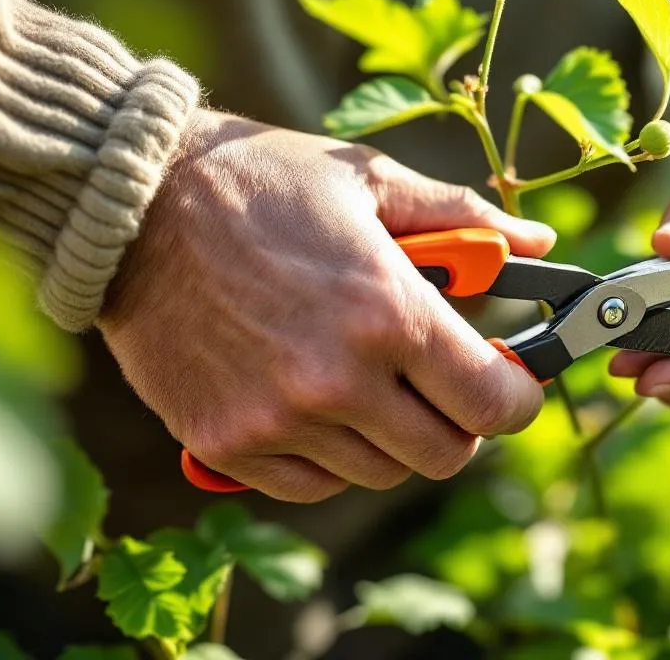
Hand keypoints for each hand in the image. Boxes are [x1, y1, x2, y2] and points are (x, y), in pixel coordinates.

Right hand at [98, 110, 555, 501]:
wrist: (132, 203)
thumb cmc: (260, 182)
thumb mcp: (370, 181)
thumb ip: (463, 217)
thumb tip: (537, 241)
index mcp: (388, 312)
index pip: (495, 403)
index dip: (517, 399)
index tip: (511, 383)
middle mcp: (338, 379)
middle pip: (447, 454)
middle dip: (461, 421)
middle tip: (442, 383)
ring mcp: (278, 420)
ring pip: (382, 473)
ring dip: (394, 437)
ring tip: (372, 380)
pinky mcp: (226, 445)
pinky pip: (312, 486)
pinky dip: (331, 458)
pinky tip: (320, 405)